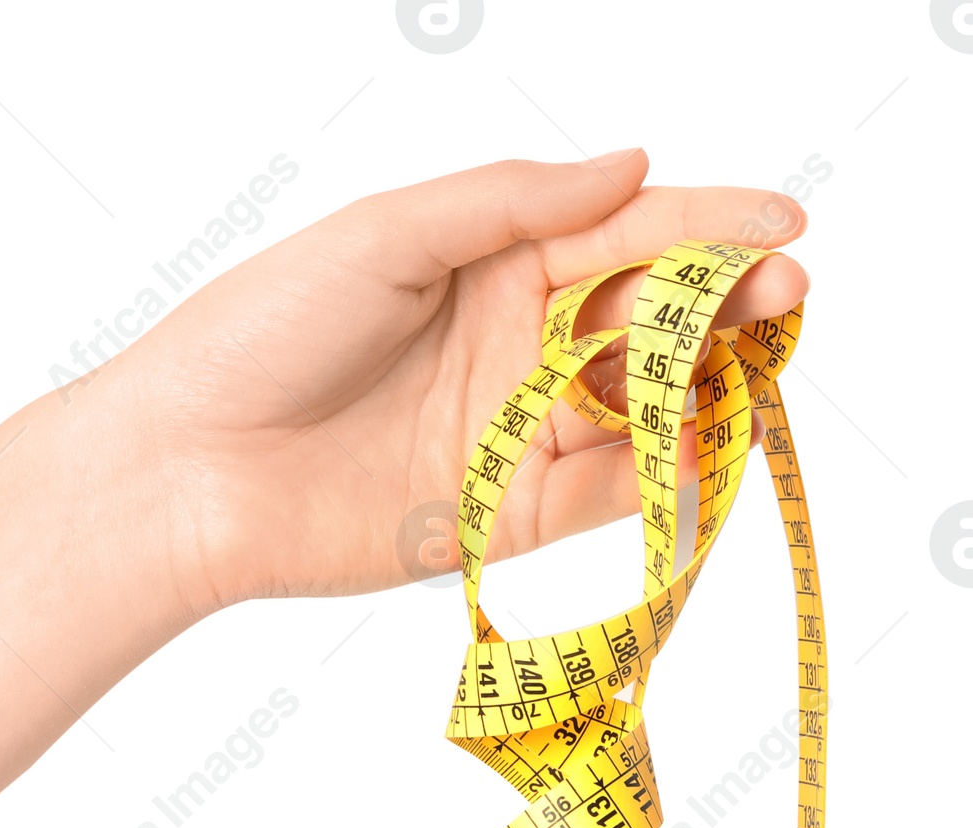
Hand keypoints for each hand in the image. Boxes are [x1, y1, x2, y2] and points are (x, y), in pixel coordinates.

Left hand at [100, 150, 807, 612]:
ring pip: (636, 409)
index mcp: (487, 264)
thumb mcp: (387, 234)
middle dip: (722, 306)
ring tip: (756, 365)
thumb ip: (510, 203)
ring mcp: (508, 435)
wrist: (187, 471)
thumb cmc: (264, 332)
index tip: (784, 225)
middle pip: (645, 323)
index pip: (620, 237)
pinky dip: (657, 476)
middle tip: (785, 296)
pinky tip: (701, 446)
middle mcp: (509, 347)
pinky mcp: (497, 520)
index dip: (705, 227)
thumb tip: (633, 163)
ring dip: (702, 388)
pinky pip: (598, 495)